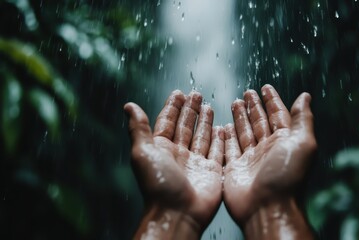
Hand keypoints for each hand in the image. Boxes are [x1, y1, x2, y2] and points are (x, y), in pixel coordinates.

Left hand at [124, 90, 223, 238]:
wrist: (178, 213)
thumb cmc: (158, 184)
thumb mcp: (143, 152)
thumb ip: (138, 128)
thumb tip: (129, 106)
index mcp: (161, 148)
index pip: (167, 122)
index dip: (173, 107)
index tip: (178, 93)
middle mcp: (178, 154)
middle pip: (186, 127)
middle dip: (190, 110)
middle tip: (196, 94)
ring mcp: (196, 163)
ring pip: (202, 137)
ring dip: (205, 122)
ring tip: (209, 106)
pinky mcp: (212, 171)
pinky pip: (217, 151)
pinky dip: (220, 140)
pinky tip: (222, 128)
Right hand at [223, 84, 315, 238]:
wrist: (266, 207)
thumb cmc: (286, 177)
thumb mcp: (302, 143)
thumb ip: (303, 119)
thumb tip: (305, 96)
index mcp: (285, 141)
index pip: (278, 115)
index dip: (272, 100)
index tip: (265, 87)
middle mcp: (268, 149)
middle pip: (259, 122)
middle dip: (254, 106)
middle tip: (247, 92)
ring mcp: (251, 159)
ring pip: (244, 132)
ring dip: (240, 117)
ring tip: (235, 102)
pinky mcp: (235, 168)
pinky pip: (229, 148)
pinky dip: (226, 137)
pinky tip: (223, 126)